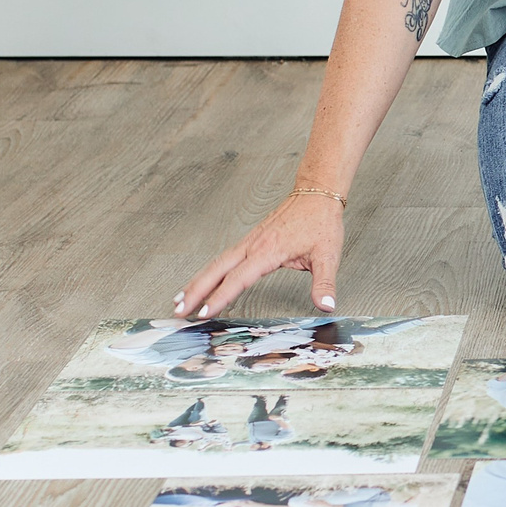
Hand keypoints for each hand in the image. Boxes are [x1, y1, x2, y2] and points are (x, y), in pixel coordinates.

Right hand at [177, 191, 345, 317]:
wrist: (317, 193)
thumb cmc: (321, 221)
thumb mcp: (328, 255)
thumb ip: (325, 283)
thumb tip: (326, 305)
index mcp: (269, 251)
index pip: (238, 278)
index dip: (220, 297)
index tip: (205, 313)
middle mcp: (253, 245)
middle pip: (216, 270)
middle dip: (195, 291)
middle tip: (177, 310)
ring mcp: (249, 241)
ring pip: (216, 263)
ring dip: (197, 282)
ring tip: (180, 300)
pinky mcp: (250, 240)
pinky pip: (224, 258)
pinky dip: (209, 272)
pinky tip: (203, 281)